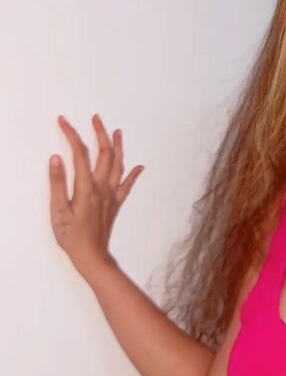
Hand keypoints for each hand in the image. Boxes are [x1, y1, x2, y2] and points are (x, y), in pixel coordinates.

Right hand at [49, 114, 143, 278]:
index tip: (64, 121)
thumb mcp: (58, 210)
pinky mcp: (115, 204)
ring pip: (118, 166)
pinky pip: (126, 186)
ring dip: (118, 148)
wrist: (92, 256)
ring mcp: (111, 196)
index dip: (72, 135)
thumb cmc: (72, 236)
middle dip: (101, 134)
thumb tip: (55, 159)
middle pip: (104, 155)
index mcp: (86, 187)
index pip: (80, 154)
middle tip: (97, 119)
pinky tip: (139, 166)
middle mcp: (102, 188)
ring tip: (117, 132)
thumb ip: (57, 183)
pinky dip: (133, 174)